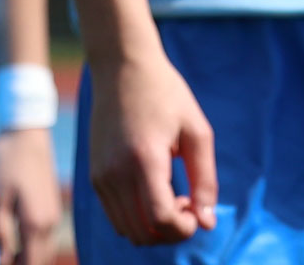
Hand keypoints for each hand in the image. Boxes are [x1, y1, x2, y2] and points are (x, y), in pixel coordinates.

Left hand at [0, 126, 60, 263]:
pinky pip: (45, 239)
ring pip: (44, 252)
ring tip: (7, 259)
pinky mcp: (51, 207)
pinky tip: (15, 249)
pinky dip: (32, 250)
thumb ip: (2, 235)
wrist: (27, 134)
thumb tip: (2, 260)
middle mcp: (51, 221)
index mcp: (37, 223)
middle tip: (2, 261)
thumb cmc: (9, 165)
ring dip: (28, 260)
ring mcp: (54, 213)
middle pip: (41, 262)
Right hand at [86, 48, 216, 245]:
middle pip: (142, 233)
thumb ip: (204, 178)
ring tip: (175, 197)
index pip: (160, 219)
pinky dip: (137, 218)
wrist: (123, 69)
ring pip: (126, 230)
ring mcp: (100, 179)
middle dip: (171, 231)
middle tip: (189, 203)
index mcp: (144, 160)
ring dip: (154, 228)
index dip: (184, 227)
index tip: (198, 210)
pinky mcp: (94, 179)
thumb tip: (209, 222)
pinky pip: (115, 216)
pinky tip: (156, 191)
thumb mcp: (196, 130)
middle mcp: (116, 175)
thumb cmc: (167, 95)